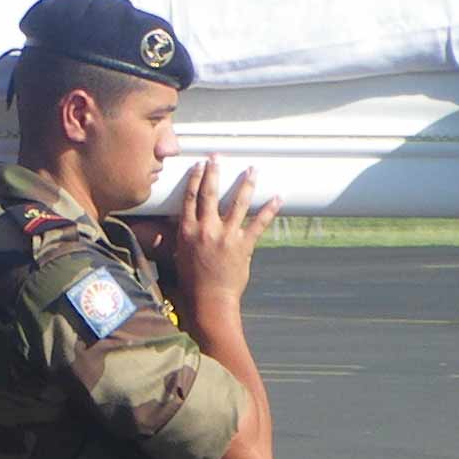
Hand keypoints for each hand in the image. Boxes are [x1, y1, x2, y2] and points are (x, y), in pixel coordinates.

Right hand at [162, 156, 282, 331]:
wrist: (209, 302)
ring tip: (252, 169)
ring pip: (237, 203)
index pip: (190, 197)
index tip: (199, 165)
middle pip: (209, 193)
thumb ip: (187, 235)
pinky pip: (259, 224)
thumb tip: (189, 221)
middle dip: (214, 172)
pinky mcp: (243, 245)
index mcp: (187, 231)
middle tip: (218, 157)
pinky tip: (277, 198)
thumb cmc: (193, 283)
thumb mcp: (181, 255)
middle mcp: (206, 230)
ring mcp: (226, 236)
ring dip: (246, 184)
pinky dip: (269, 210)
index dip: (195, 178)